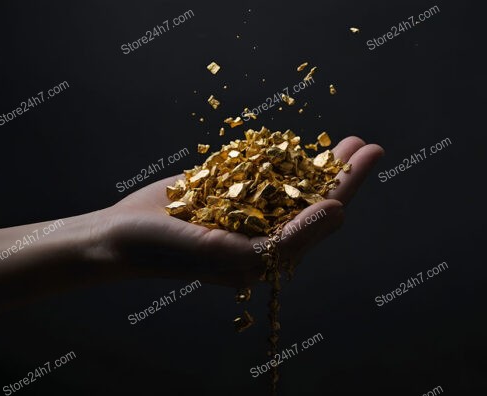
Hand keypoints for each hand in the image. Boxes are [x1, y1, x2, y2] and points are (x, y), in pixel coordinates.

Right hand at [100, 137, 383, 287]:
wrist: (117, 237)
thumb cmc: (164, 251)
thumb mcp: (227, 249)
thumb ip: (286, 238)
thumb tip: (337, 213)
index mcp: (270, 257)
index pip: (319, 221)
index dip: (347, 188)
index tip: (368, 157)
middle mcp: (265, 236)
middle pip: (314, 200)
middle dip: (342, 173)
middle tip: (369, 146)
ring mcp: (248, 213)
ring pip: (294, 186)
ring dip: (320, 163)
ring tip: (348, 141)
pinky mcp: (230, 194)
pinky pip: (265, 174)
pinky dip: (286, 158)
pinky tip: (304, 145)